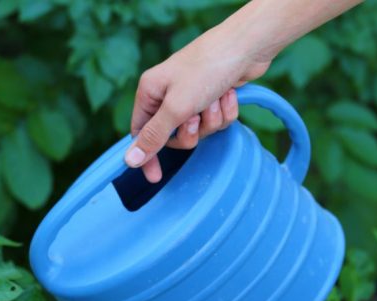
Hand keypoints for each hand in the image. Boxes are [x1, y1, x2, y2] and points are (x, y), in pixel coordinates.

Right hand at [124, 24, 270, 182]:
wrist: (247, 46)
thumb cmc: (206, 70)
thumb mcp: (176, 108)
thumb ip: (153, 137)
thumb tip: (129, 161)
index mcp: (150, 93)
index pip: (140, 134)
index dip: (148, 156)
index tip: (156, 178)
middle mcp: (167, 95)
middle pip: (172, 136)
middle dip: (191, 132)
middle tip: (196, 117)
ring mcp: (192, 96)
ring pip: (198, 130)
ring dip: (211, 120)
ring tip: (217, 98)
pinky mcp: (213, 97)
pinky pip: (216, 120)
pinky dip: (225, 112)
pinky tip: (229, 94)